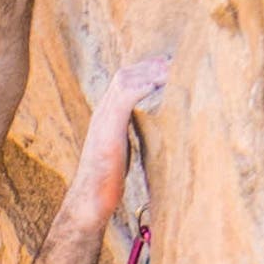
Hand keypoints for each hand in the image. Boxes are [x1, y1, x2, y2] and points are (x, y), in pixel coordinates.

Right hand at [74, 54, 167, 207]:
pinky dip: (141, 88)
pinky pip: (124, 99)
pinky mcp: (108, 130)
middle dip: (150, 65)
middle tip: (174, 62)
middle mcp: (102, 114)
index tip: (167, 67)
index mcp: (105, 117)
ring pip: (124, 81)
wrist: (89, 201)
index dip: (145, 71)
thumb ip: (131, 136)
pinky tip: (157, 85)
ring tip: (170, 69)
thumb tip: (152, 133)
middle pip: (124, 74)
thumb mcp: (121, 152)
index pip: (123, 81)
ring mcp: (103, 120)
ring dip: (149, 72)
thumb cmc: (107, 182)